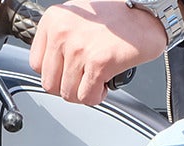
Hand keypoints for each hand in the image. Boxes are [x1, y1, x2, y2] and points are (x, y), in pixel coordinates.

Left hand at [29, 0, 167, 106]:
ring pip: (68, 94)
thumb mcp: (77, 16)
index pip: (36, 64)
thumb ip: (60, 38)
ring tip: (95, 80)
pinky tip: (105, 83)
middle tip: (82, 81)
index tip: (66, 74)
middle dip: (68, 88)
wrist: (147, 11)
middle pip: (50, 84)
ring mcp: (80, 49)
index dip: (54, 74)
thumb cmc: (117, 15)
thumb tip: (52, 66)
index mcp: (54, 20)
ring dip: (84, 93)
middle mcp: (63, 33)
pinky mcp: (99, 63)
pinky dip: (97, 96)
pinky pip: (87, 96)